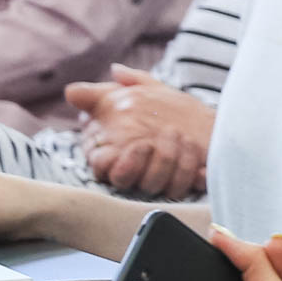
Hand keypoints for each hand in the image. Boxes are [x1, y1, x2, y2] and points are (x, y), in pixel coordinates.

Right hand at [65, 65, 212, 197]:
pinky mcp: (182, 185)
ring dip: (168, 160)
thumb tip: (71, 92)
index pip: (101, 166)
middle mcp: (135, 169)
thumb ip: (103, 92)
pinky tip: (196, 152)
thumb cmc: (166, 106)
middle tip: (154, 140)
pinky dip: (190, 170)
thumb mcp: (138, 91)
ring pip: (153, 185)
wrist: (210, 116)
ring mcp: (158, 179)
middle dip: (142, 161)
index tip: (134, 145)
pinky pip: (180, 189)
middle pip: (126, 180)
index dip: (112, 162)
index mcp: (116, 150)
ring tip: (182, 138)